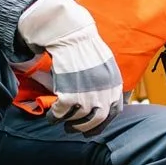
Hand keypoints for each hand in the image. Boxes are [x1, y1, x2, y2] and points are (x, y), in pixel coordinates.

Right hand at [17, 0, 124, 132]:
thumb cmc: (86, 47)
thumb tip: (105, 99)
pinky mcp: (69, 95)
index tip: (92, 127)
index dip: (102, 123)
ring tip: (60, 120)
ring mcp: (87, 96)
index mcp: (115, 85)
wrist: (71, 35)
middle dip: (83, 127)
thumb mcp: (106, 65)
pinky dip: (54, 117)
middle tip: (73, 129)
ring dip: (67, 122)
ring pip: (77, 119)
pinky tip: (50, 116)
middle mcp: (104, 94)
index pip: (114, 112)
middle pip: (96, 120)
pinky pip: (61, 113)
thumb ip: (107, 83)